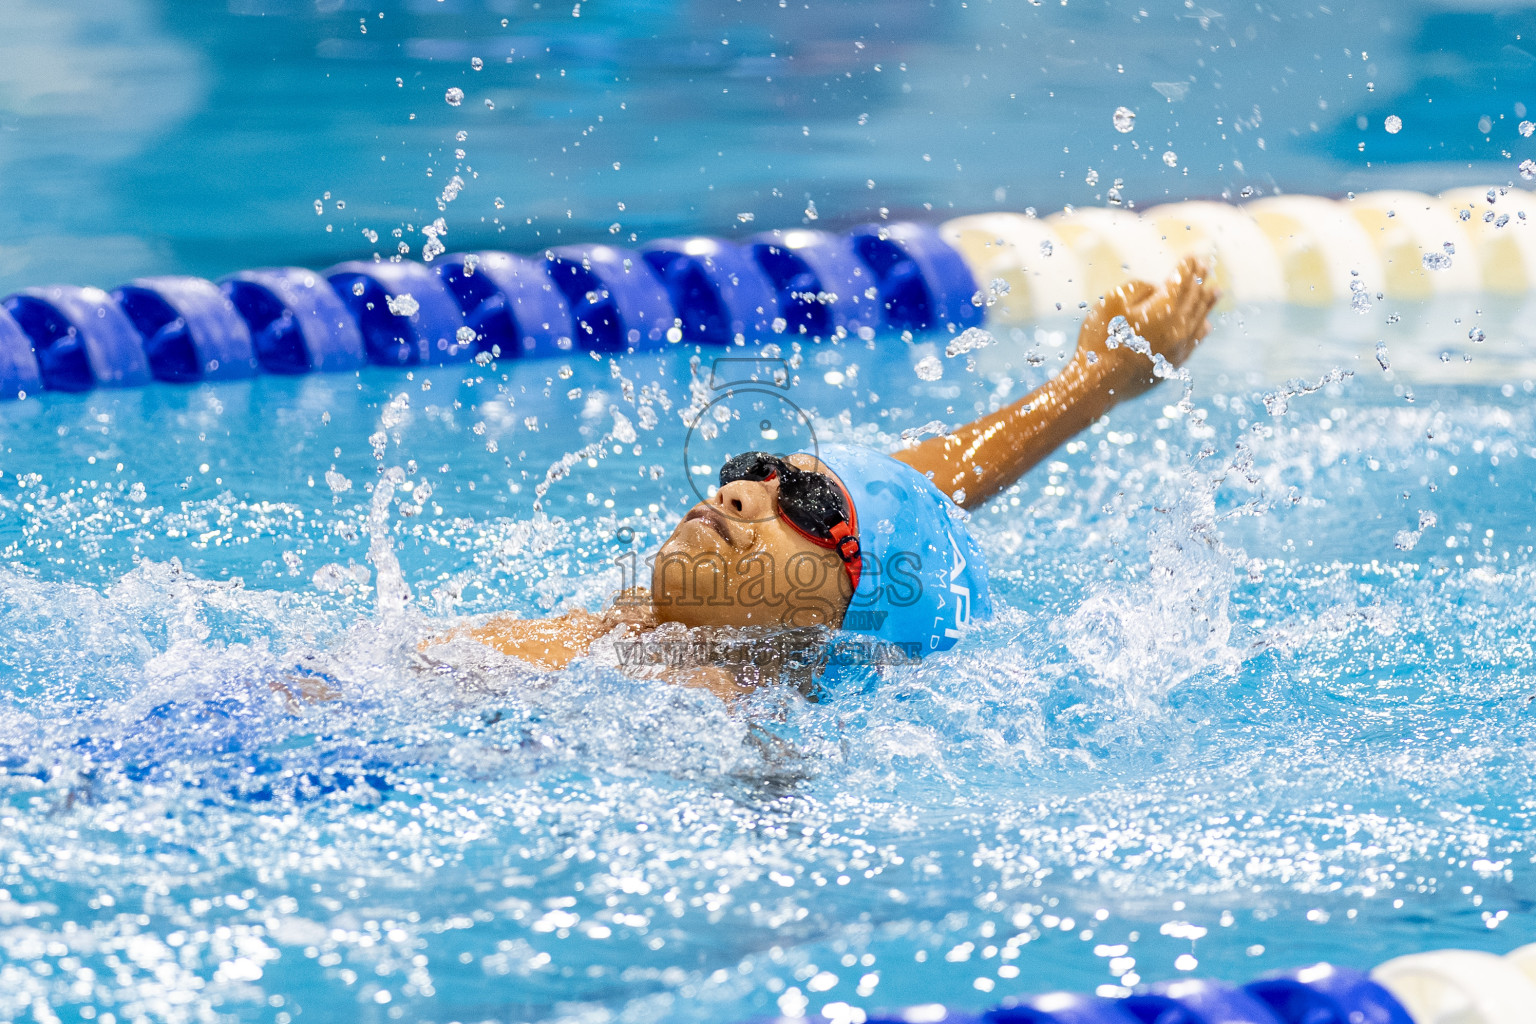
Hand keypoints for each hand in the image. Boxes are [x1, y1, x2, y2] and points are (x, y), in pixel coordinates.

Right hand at [1075, 256, 1217, 400]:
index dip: (1187, 266)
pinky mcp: (1173, 364)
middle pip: (1194, 297)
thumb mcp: (1112, 302)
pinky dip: (1203, 329)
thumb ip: (1138, 288)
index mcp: (1164, 308)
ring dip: (1207, 302)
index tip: (1193, 255)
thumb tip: (1156, 290)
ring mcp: (1179, 347)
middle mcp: (1178, 327)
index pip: (1181, 280)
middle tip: (1205, 266)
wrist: (1098, 384)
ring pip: (1199, 319)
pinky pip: (1195, 342)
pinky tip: (1206, 325)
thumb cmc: (1100, 340)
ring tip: (1216, 290)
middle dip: (1199, 279)